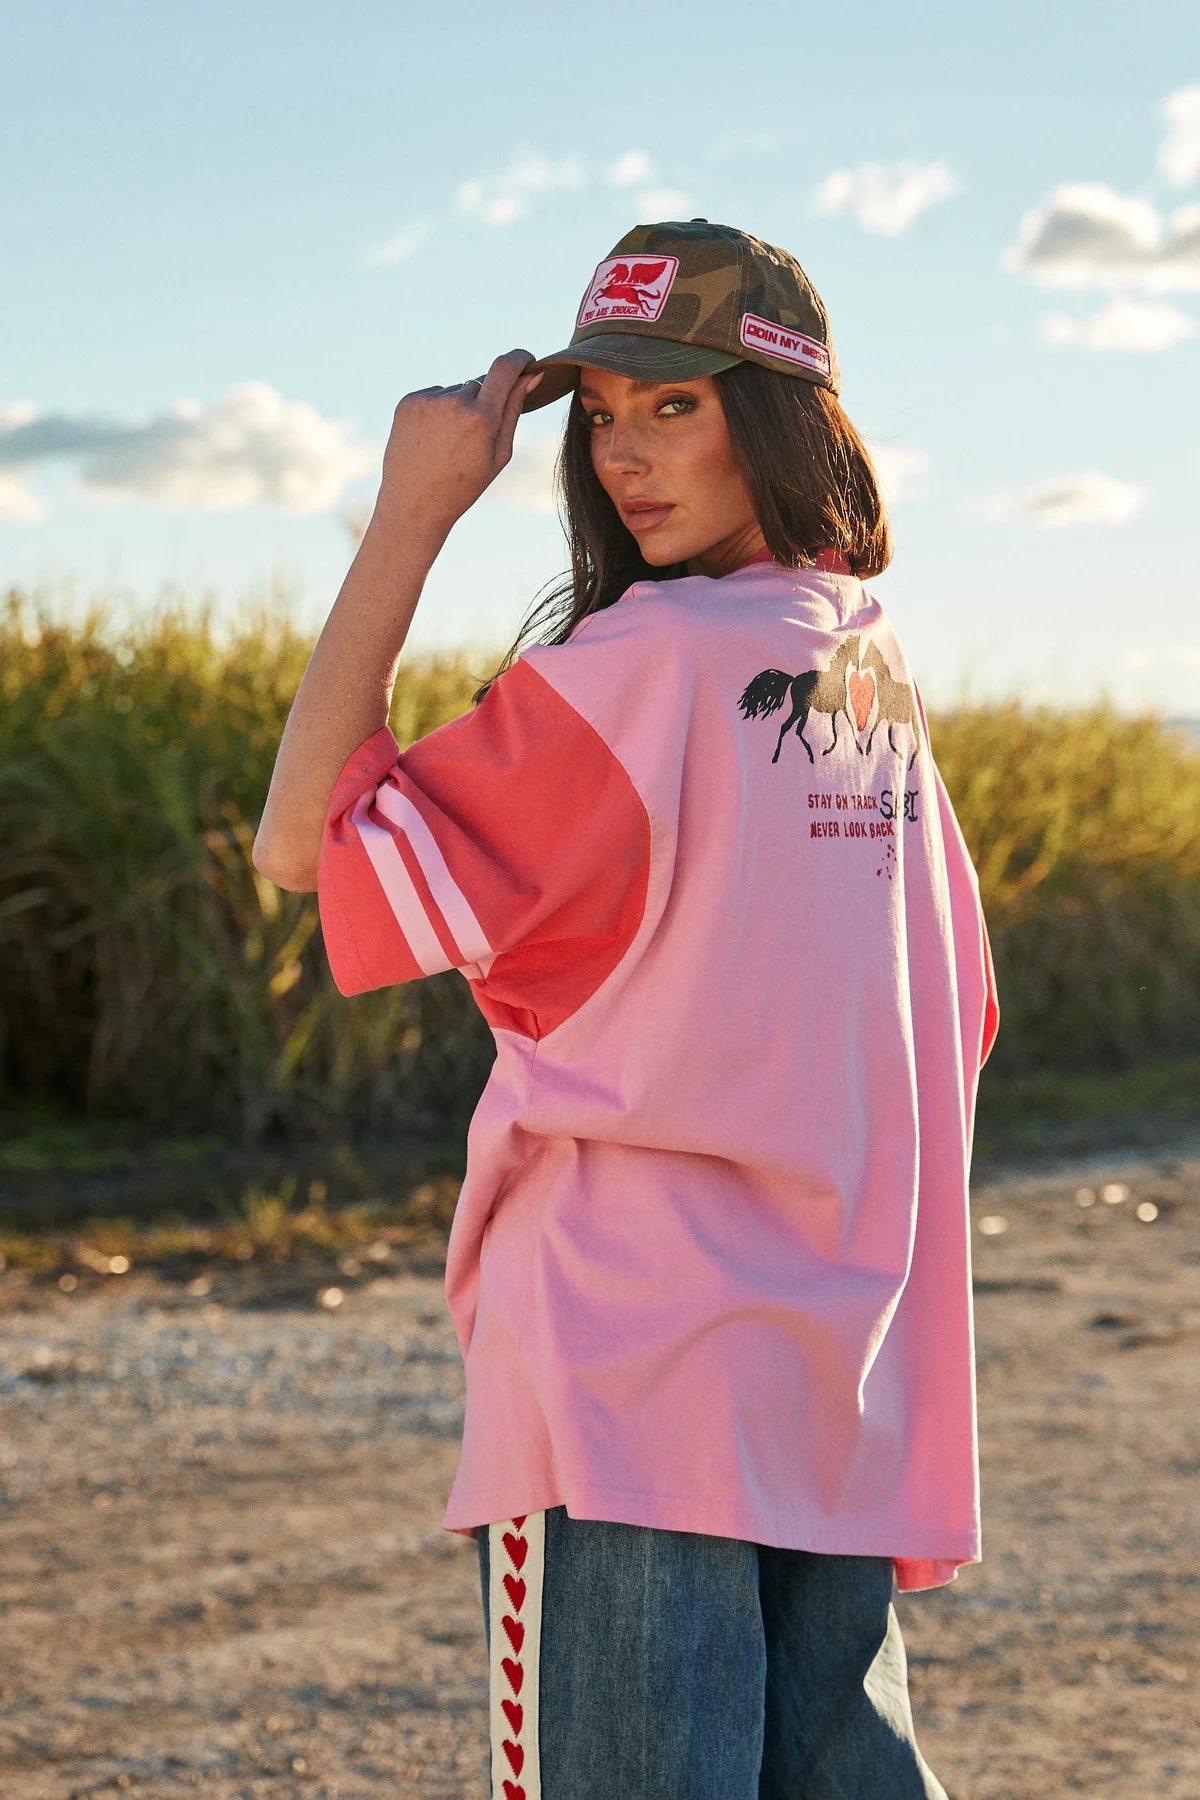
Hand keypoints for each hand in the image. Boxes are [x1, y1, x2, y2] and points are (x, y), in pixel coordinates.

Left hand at [374, 348, 543, 540]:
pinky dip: (436, 411)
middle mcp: (454, 402)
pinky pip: (433, 395)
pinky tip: (431, 439)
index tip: (526, 360)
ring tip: (446, 444)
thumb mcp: (498, 455)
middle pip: (480, 384)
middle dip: (483, 402)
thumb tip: (529, 376)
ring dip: (458, 408)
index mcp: (482, 419)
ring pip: (455, 391)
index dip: (520, 358)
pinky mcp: (408, 401)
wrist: (413, 505)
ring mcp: (428, 401)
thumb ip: (514, 411)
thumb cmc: (463, 486)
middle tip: (471, 438)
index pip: (505, 367)